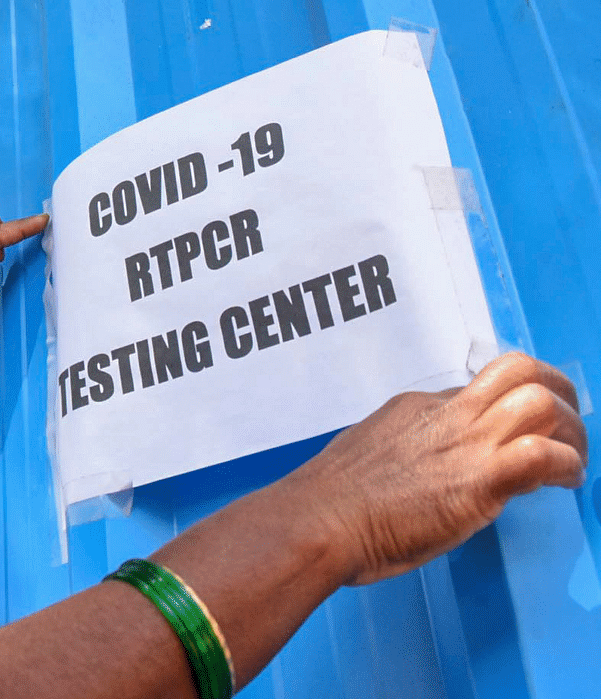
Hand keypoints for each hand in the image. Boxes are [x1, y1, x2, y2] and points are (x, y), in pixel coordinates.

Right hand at [284, 352, 587, 585]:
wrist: (318, 521)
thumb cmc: (327, 507)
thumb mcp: (364, 458)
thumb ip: (398, 457)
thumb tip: (414, 476)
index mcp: (414, 409)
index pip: (477, 392)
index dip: (506, 411)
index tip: (516, 436)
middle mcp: (444, 414)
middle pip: (518, 370)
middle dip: (558, 391)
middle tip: (566, 426)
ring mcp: (463, 442)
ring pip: (540, 400)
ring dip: (571, 430)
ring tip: (572, 458)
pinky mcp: (480, 477)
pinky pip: (544, 454)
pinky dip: (567, 465)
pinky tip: (565, 482)